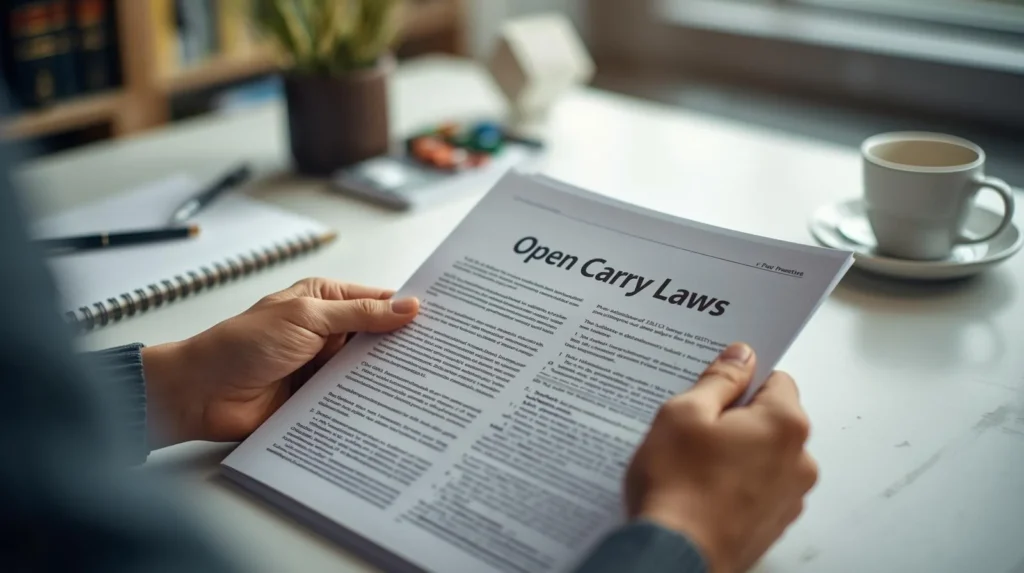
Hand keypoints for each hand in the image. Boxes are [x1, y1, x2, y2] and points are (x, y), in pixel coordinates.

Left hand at [142, 278, 419, 447]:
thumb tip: (408, 307)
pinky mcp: (318, 398)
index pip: (378, 300)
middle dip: (404, 346)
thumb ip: (360, 315)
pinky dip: (369, 402)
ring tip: (429, 384)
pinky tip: (395, 408)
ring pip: (367, 370)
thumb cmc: (242, 345)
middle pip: (378, 337)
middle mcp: (327, 331)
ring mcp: (323, 366)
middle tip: (444, 355)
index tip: (444, 318)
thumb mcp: (307, 319)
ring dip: (387, 377)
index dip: (408, 309)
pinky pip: (352, 399)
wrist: (201, 394)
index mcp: (324, 300)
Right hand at [625, 343, 816, 572]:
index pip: (775, 379)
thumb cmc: (677, 486)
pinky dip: (736, 485)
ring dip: (737, 454)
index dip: (740, 381)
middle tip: (694, 430)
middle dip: (736, 419)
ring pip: (765, 456)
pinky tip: (702, 491)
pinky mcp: (774, 525)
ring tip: (693, 466)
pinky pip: (759, 489)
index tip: (712, 391)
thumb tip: (741, 356)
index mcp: (784, 424)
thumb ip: (719, 379)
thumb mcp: (684, 413)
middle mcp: (799, 461)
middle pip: (771, 420)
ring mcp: (790, 497)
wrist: (674, 557)